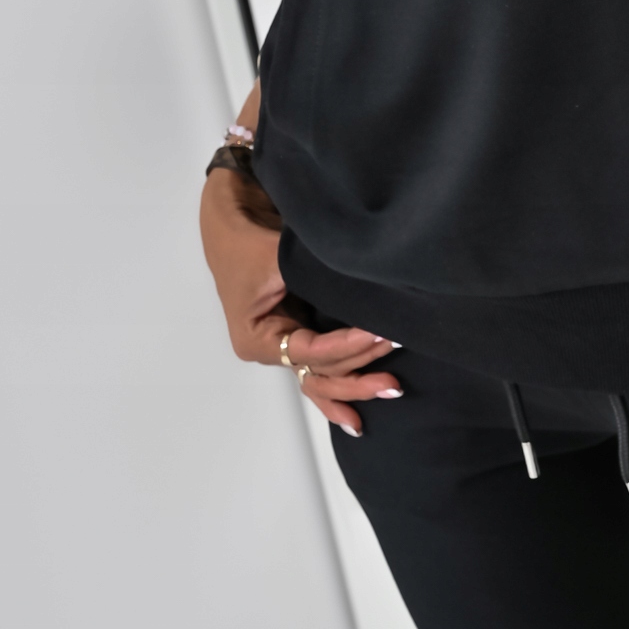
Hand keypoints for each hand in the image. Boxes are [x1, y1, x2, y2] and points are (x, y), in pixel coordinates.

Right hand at [199, 167, 400, 434]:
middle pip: (319, 373)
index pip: (309, 351)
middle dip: (358, 375)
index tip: (380, 333)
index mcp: (256, 337)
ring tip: (390, 390)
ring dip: (355, 384)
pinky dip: (338, 390)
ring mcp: (286, 341)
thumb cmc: (246, 234)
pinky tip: (357, 419)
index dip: (347, 347)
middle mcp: (270, 347)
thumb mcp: (275, 256)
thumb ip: (312, 277)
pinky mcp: (301, 329)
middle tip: (394, 378)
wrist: (234, 209)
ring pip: (322, 376)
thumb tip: (364, 288)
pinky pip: (322, 368)